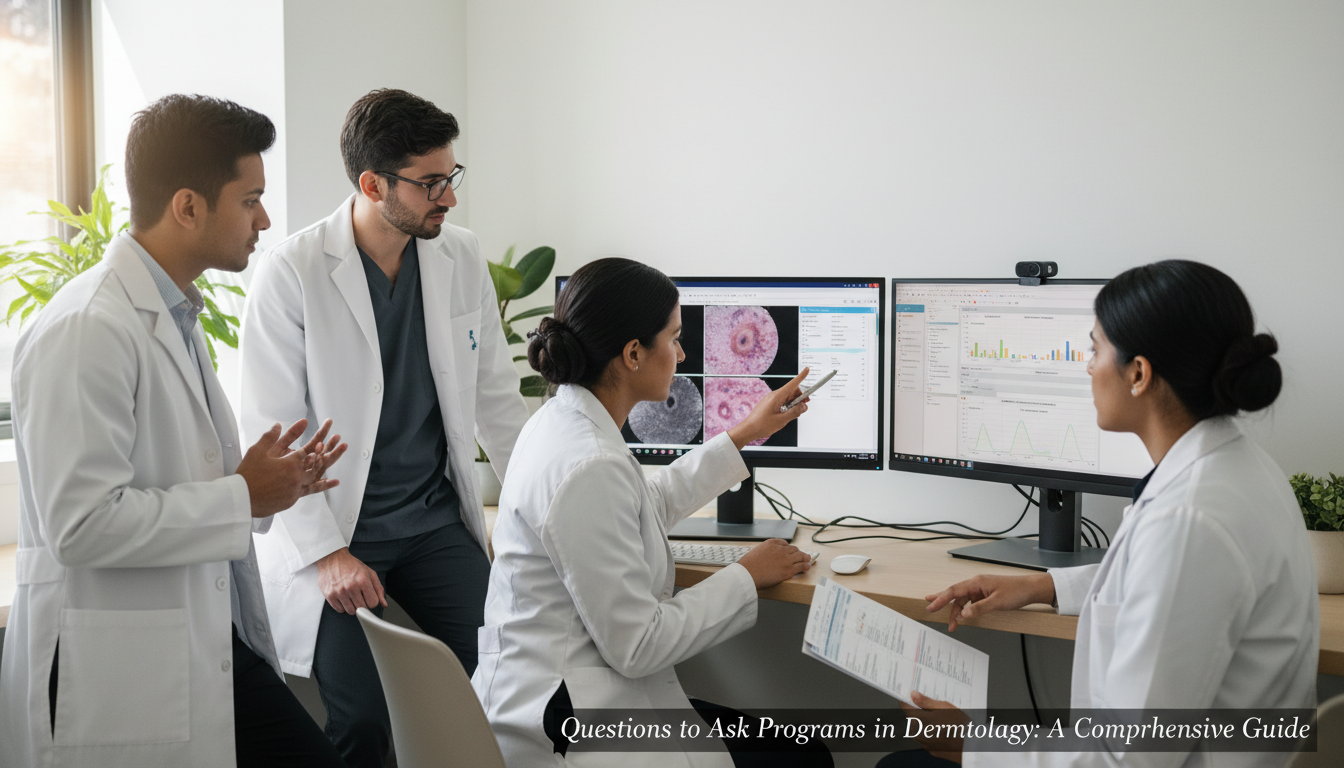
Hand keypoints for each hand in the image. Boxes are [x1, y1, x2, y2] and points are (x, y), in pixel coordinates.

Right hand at [237, 420, 340, 517]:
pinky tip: (333, 482)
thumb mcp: (257, 451)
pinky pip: (312, 490)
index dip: (319, 440)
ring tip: (342, 457)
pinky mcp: (293, 498)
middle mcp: (297, 476)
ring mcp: (297, 488)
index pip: (309, 449)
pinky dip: (323, 485)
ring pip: (318, 475)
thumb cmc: (248, 474)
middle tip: (344, 444)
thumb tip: (278, 424)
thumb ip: (270, 437)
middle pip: (318, 462)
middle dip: (331, 451)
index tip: (327, 433)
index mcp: (290, 463)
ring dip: (330, 466)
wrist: (242, 499)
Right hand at [316, 547, 386, 613]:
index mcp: (363, 580)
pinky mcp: (329, 595)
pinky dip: (343, 606)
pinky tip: (343, 597)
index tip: (369, 597)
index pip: (373, 603)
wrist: (332, 559)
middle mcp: (351, 587)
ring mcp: (339, 592)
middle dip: (363, 604)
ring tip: (351, 597)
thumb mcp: (369, 573)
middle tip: (359, 596)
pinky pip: (340, 610)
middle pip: (362, 608)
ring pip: (351, 611)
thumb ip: (378, 589)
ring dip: (353, 606)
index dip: (372, 601)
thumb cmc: (352, 566)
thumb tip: (384, 604)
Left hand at [727, 368, 810, 449]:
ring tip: (795, 414)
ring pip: (787, 397)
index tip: (807, 370)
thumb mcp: (782, 420)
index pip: (792, 384)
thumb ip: (795, 412)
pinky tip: (787, 415)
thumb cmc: (762, 425)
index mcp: (777, 396)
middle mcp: (774, 396)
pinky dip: (788, 406)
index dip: (801, 377)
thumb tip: (804, 406)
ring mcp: (772, 400)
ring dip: (794, 403)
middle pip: (792, 391)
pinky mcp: (770, 404)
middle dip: (800, 397)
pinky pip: (782, 402)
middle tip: (804, 406)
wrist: (749, 429)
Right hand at [736, 538, 811, 588]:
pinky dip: (806, 566)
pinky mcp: (789, 570)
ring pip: (800, 556)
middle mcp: (781, 549)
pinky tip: (807, 566)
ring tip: (807, 559)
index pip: (784, 543)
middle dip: (797, 552)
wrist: (748, 573)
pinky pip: (801, 566)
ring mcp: (786, 559)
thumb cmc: (748, 565)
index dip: (788, 548)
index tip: (790, 550)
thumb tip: (766, 556)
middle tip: (800, 555)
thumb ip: (764, 551)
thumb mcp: (756, 551)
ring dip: (805, 557)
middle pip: (794, 549)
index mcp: (772, 543)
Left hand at [900, 691, 966, 762]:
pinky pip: (926, 738)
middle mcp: (918, 733)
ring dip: (925, 722)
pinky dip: (931, 732)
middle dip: (919, 710)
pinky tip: (942, 728)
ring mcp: (924, 743)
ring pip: (919, 728)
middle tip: (930, 704)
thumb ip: (926, 702)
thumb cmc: (959, 726)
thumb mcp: (944, 707)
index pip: (904, 706)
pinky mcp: (931, 749)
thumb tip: (913, 695)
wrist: (970, 748)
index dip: (906, 698)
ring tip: (940, 717)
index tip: (910, 694)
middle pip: (912, 717)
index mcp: (918, 720)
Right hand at [925, 573, 1055, 631]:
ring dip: (956, 611)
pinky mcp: (986, 594)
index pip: (954, 591)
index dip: (941, 599)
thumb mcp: (997, 603)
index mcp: (977, 582)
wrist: (1031, 589)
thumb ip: (978, 609)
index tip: (931, 606)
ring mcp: (981, 589)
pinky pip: (970, 601)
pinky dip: (965, 609)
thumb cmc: (1016, 591)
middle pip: (955, 593)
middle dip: (942, 601)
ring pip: (963, 599)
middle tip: (929, 607)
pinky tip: (963, 616)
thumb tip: (963, 615)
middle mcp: (977, 583)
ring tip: (952, 624)